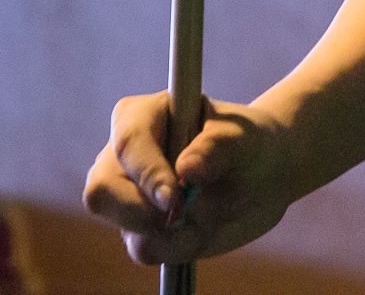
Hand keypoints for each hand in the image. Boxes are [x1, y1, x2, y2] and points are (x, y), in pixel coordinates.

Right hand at [85, 91, 294, 265]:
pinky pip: (146, 249)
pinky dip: (181, 246)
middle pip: (102, 192)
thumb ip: (216, 147)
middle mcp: (123, 157)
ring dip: (176, 232)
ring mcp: (127, 196)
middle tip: (185, 214)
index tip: (174, 198)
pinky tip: (205, 226)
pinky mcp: (140, 229)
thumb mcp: (241, 137)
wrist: (263, 175)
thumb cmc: (248, 143)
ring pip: (127, 228)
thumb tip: (187, 169)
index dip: (146, 174)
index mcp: (141, 116)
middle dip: (143, 213)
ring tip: (214, 211)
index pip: (127, 145)